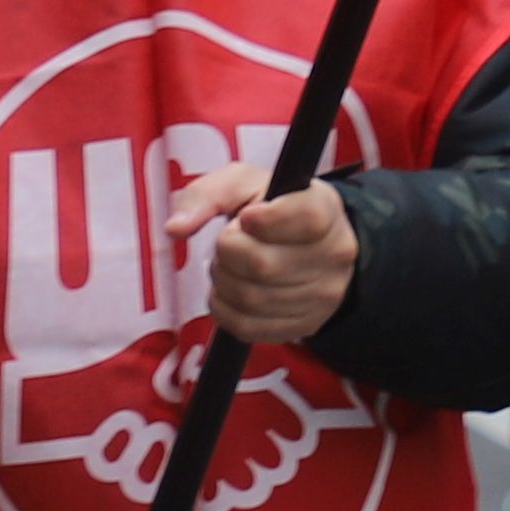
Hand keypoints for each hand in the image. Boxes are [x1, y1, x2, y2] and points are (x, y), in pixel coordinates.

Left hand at [163, 164, 359, 345]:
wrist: (308, 244)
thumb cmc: (271, 205)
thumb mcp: (244, 182)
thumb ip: (208, 193)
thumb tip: (175, 228)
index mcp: (325, 208)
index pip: (305, 219)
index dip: (264, 220)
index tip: (245, 217)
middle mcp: (334, 254)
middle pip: (264, 264)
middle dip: (227, 253)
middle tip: (226, 243)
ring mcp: (324, 296)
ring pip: (253, 299)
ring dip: (224, 281)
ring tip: (228, 264)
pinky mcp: (306, 325)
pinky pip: (250, 328)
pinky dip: (224, 309)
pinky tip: (227, 290)